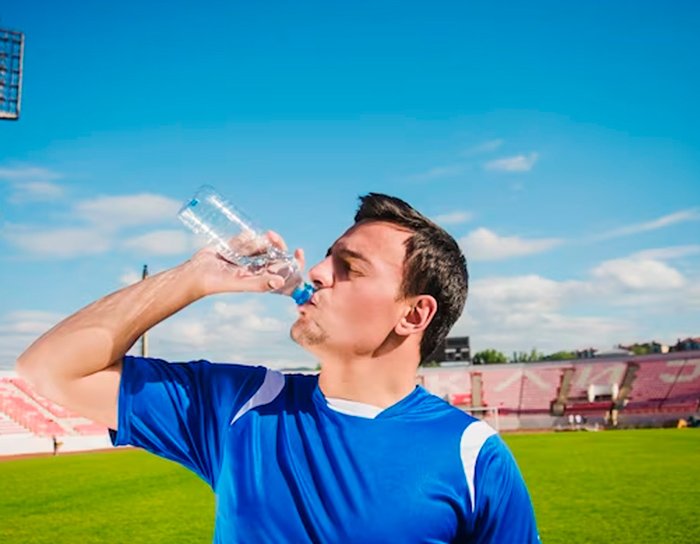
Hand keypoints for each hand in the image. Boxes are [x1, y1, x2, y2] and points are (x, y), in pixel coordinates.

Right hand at [183, 231, 304, 297]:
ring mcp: (245, 257)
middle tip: (271, 236)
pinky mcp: (235, 248)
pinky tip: (238, 241)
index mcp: (261, 278)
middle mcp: (256, 268)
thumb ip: (260, 283)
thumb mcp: (241, 282)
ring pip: (260, 245)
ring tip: (248, 243)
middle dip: (276, 244)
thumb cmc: (218, 282)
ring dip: (259, 241)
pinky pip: (246, 238)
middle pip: (274, 253)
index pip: (283, 270)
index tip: (299, 250)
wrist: (196, 273)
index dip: (294, 261)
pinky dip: (246, 237)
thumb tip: (281, 282)